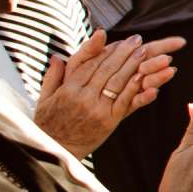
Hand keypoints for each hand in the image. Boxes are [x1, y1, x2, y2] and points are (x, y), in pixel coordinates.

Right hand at [32, 31, 184, 149]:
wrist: (57, 151)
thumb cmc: (49, 124)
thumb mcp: (45, 99)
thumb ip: (53, 76)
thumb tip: (56, 57)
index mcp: (68, 89)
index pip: (90, 64)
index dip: (106, 50)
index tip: (118, 40)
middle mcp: (83, 97)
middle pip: (107, 69)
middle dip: (123, 52)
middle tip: (137, 39)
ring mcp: (97, 109)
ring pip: (118, 82)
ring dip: (134, 65)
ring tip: (146, 51)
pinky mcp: (109, 121)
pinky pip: (126, 101)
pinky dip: (137, 88)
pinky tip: (147, 77)